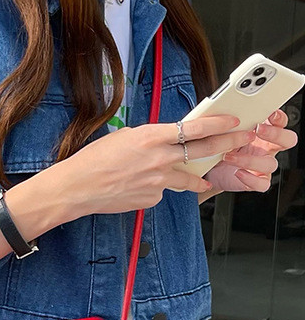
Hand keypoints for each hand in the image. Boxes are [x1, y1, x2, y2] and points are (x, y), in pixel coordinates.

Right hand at [50, 114, 254, 219]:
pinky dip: (157, 189)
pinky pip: (162, 192)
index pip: (195, 128)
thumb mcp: (122, 137)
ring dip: (197, 177)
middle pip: (202, 151)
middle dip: (227, 144)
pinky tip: (140, 187)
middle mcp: (159, 159)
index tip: (234, 121)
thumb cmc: (92, 161)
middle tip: (242, 140)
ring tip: (204, 179)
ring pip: (187, 178)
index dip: (219, 123)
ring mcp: (157, 182)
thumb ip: (148, 138)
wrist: (76, 188)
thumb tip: (162, 142)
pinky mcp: (151, 199)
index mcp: (151, 137)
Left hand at [203, 109, 297, 192]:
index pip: (281, 122)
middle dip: (275, 134)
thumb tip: (228, 108)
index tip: (270, 112)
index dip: (279, 117)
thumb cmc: (218, 148)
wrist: (208, 171)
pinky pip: (262, 183)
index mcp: (263, 133)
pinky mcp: (257, 181)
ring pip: (271, 163)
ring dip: (250, 159)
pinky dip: (251, 179)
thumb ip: (232, 122)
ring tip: (229, 156)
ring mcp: (263, 166)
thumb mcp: (223, 132)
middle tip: (256, 130)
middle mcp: (267, 149)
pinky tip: (238, 173)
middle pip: (288, 140)